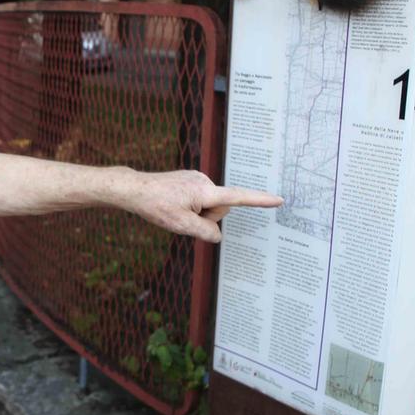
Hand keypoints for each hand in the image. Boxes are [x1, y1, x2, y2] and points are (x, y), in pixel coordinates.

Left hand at [122, 170, 281, 242]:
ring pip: (209, 206)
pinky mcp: (191, 181)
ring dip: (197, 213)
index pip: (238, 198)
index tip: (279, 199)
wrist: (136, 189)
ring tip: (175, 209)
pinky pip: (200, 200)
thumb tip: (217, 235)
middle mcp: (205, 181)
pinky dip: (192, 207)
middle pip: (220, 209)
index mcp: (206, 191)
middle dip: (207, 218)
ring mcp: (198, 180)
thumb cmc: (157, 206)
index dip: (260, 200)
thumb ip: (206, 232)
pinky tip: (174, 204)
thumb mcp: (182, 225)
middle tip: (182, 217)